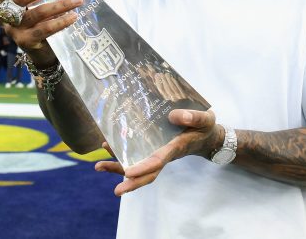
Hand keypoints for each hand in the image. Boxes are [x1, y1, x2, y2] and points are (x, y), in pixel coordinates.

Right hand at [0, 0, 82, 67]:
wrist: (40, 51)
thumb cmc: (39, 20)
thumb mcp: (35, 2)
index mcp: (5, 0)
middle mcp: (5, 14)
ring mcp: (14, 29)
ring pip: (36, 13)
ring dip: (59, 5)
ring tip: (77, 0)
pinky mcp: (25, 41)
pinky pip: (44, 29)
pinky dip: (60, 22)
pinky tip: (73, 16)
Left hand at [95, 109, 221, 195]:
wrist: (206, 136)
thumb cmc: (205, 127)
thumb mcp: (205, 119)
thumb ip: (193, 117)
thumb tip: (173, 115)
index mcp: (176, 147)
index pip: (159, 160)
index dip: (144, 167)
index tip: (129, 172)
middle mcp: (165, 154)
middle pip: (147, 173)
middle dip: (131, 182)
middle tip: (116, 190)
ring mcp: (158, 153)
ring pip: (138, 166)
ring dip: (118, 167)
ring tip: (99, 166)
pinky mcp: (154, 149)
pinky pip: (137, 156)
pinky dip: (122, 156)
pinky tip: (108, 149)